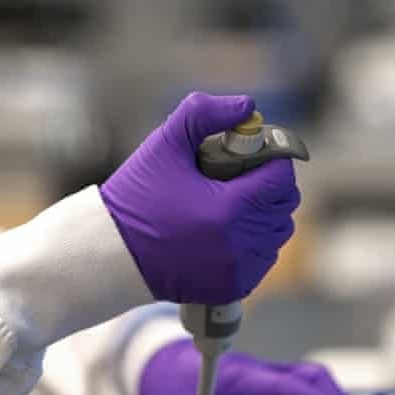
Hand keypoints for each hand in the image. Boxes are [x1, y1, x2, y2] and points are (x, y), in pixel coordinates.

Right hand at [100, 92, 299, 305]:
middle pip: (283, 206)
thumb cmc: (136, 197)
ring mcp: (237, 270)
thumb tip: (246, 106)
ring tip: (234, 203)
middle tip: (243, 176)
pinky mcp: (231, 288)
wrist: (111, 254)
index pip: (280, 178)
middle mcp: (239, 244)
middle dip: (269, 186)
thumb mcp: (164, 144)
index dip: (271, 160)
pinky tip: (229, 231)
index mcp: (229, 208)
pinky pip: (262, 260)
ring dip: (264, 215)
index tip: (253, 155)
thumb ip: (204, 114)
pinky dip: (254, 244)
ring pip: (276, 234)